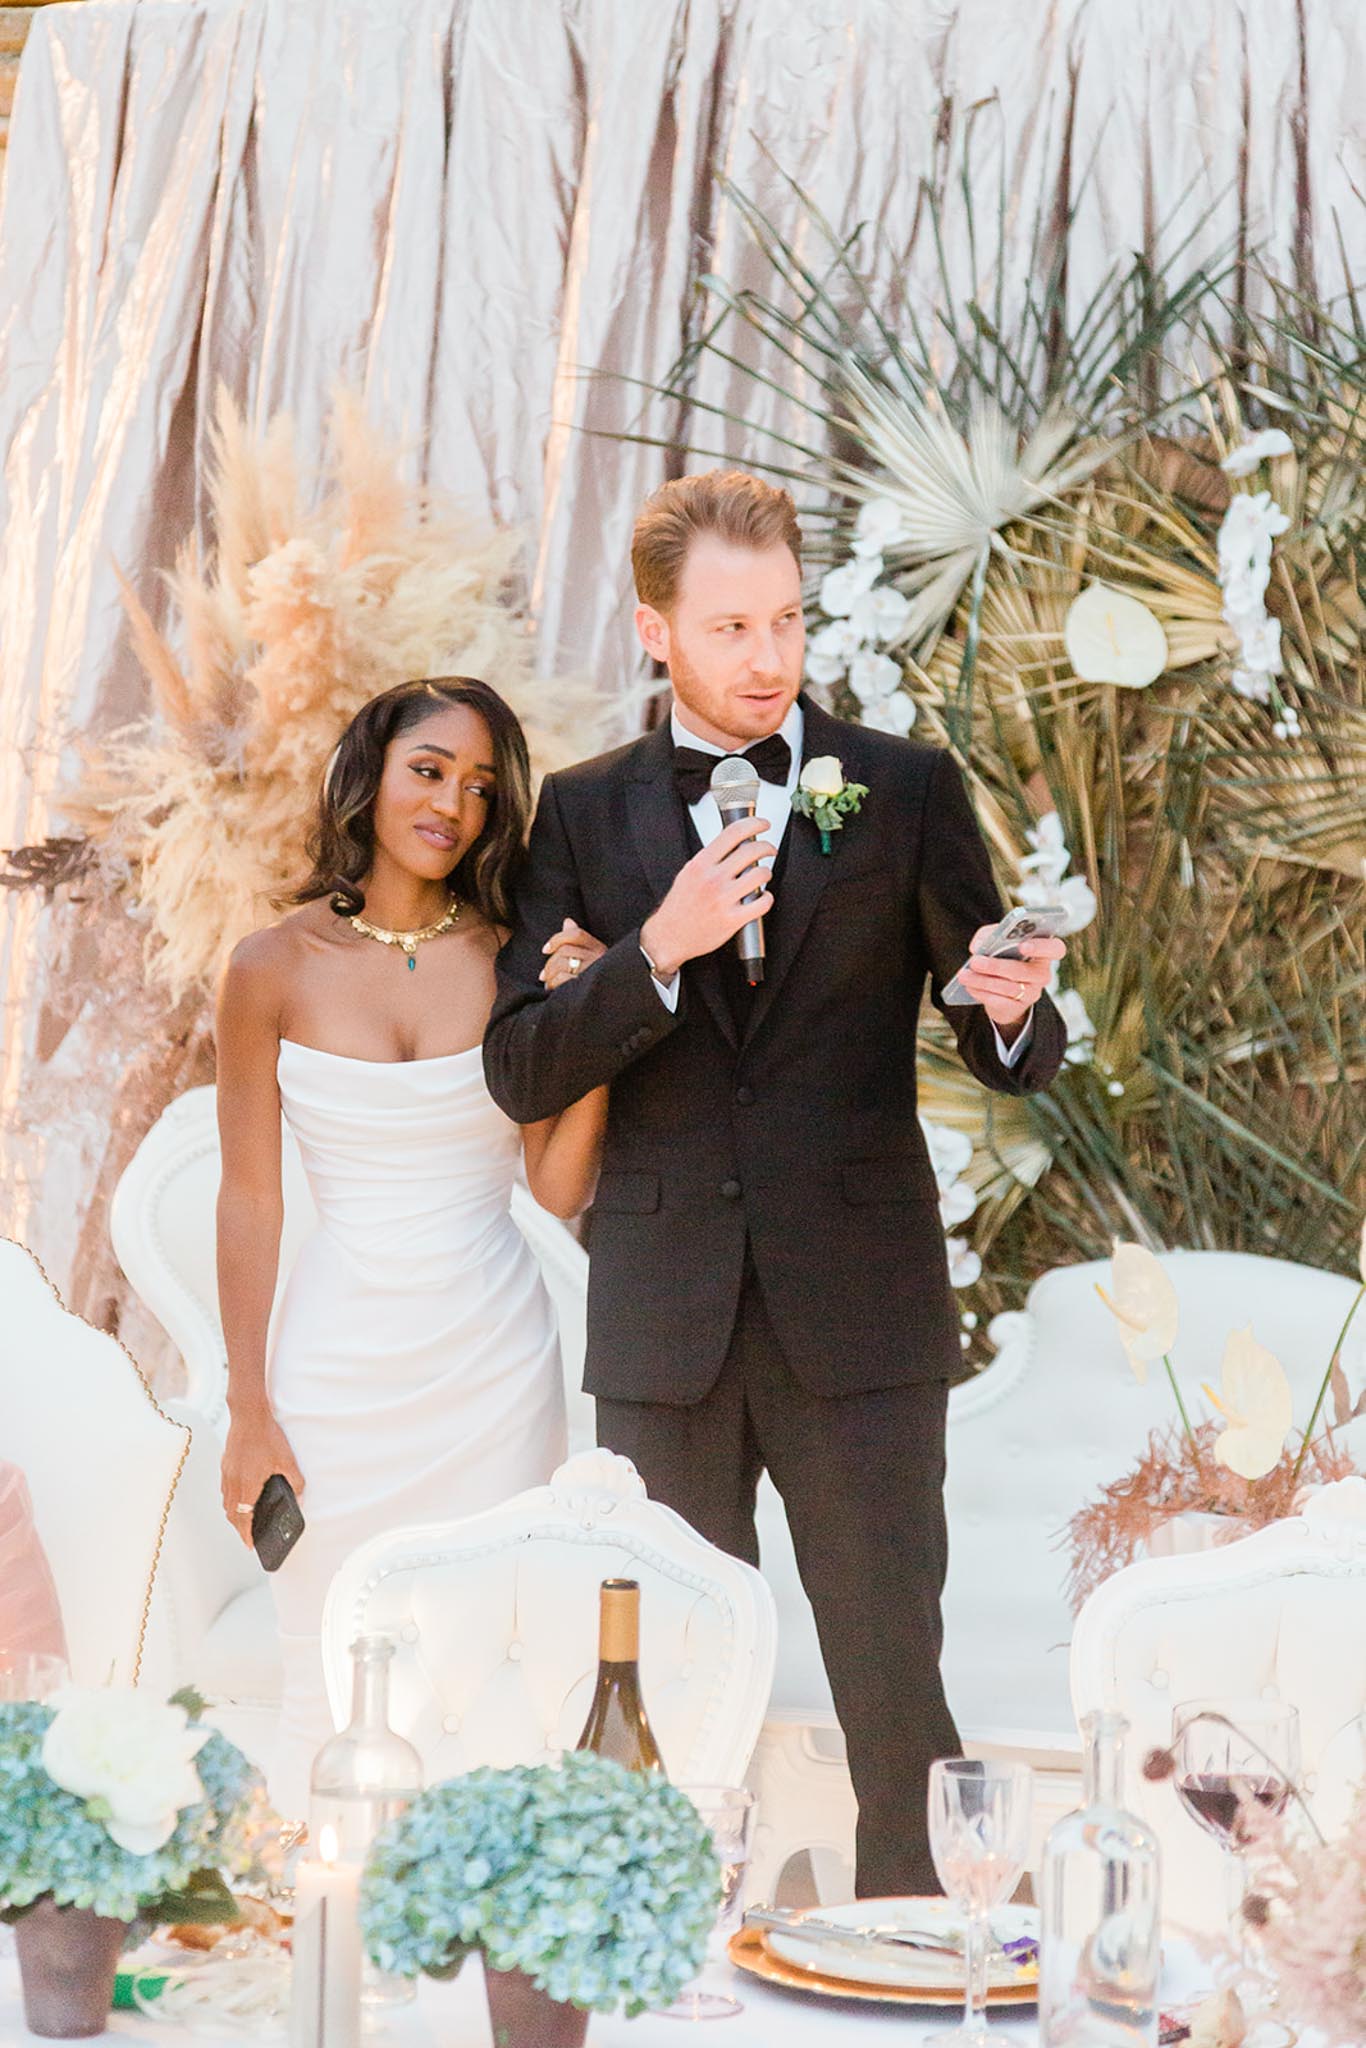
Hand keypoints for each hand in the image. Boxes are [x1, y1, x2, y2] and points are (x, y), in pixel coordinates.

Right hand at [221, 1408, 304, 1548]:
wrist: (248, 1414)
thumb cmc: (267, 1436)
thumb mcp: (287, 1460)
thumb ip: (296, 1482)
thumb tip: (300, 1497)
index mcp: (247, 1486)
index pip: (243, 1519)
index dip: (246, 1534)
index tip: (250, 1545)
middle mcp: (233, 1482)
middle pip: (231, 1514)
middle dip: (239, 1528)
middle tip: (248, 1536)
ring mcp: (226, 1473)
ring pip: (226, 1502)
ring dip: (234, 1514)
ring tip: (244, 1520)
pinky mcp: (225, 1464)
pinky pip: (225, 1489)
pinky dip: (231, 1499)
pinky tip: (240, 1495)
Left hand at [540, 919, 608, 990]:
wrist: (614, 1004)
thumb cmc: (599, 981)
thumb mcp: (592, 958)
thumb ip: (578, 940)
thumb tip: (567, 921)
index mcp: (600, 949)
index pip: (576, 934)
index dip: (557, 939)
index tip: (545, 949)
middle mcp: (599, 958)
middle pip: (565, 950)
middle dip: (549, 963)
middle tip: (543, 975)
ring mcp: (593, 972)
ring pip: (562, 963)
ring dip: (550, 975)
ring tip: (549, 983)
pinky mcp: (586, 987)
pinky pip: (562, 979)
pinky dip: (553, 984)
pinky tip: (553, 990)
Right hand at [639, 816, 775, 979]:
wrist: (668, 937)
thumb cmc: (679, 907)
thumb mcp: (687, 874)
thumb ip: (708, 859)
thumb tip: (733, 844)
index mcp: (700, 864)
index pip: (732, 833)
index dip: (754, 824)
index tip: (763, 824)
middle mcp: (712, 879)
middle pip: (751, 850)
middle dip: (767, 847)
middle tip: (769, 850)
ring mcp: (722, 900)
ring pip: (760, 874)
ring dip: (767, 872)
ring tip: (763, 875)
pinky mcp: (732, 920)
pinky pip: (762, 903)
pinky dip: (767, 898)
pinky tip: (762, 897)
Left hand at [952, 929, 1066, 1034]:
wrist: (1003, 986)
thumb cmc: (1003, 954)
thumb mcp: (998, 940)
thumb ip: (989, 935)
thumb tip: (978, 946)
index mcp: (1043, 952)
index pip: (1055, 949)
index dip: (1041, 947)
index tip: (1022, 945)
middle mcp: (1042, 973)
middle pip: (1023, 971)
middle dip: (996, 966)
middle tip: (975, 961)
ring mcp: (1033, 992)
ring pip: (1008, 988)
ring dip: (982, 981)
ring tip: (964, 975)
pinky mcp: (1019, 1006)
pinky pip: (1000, 1001)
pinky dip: (982, 993)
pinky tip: (969, 987)